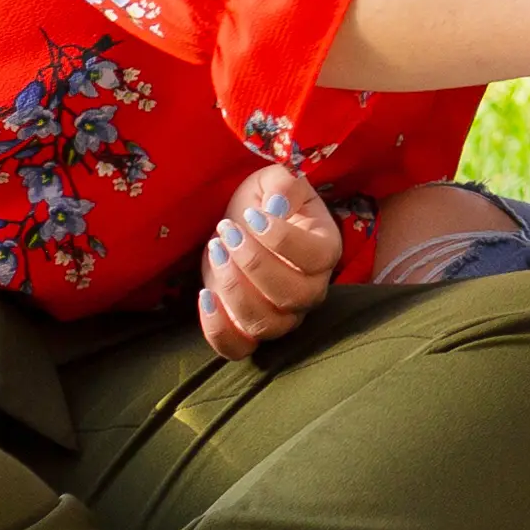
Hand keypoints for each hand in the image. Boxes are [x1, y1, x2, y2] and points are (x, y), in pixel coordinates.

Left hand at [197, 164, 344, 362]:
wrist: (241, 224)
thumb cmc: (263, 202)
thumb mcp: (273, 181)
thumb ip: (283, 184)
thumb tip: (277, 207)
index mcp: (325, 251)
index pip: (316, 258)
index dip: (282, 239)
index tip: (252, 214)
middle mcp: (310, 290)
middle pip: (293, 296)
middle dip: (254, 264)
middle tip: (227, 233)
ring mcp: (282, 316)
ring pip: (266, 325)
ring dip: (235, 291)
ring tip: (215, 253)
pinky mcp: (248, 329)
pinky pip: (238, 348)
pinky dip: (218, 330)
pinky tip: (204, 295)